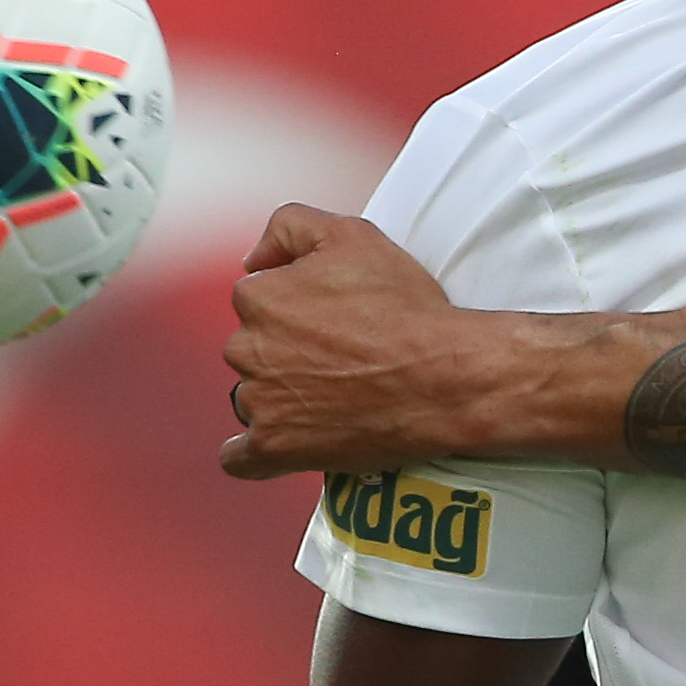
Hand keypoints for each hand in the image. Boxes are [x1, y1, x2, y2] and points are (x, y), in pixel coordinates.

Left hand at [221, 204, 476, 480]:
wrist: (444, 378)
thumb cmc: (405, 306)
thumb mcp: (353, 235)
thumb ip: (289, 226)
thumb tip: (252, 260)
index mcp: (258, 297)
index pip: (259, 303)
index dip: (297, 310)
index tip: (334, 322)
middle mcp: (246, 349)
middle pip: (253, 352)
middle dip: (286, 356)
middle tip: (341, 362)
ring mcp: (258, 401)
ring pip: (253, 400)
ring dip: (281, 401)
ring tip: (334, 402)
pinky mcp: (275, 447)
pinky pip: (241, 459)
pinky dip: (253, 454)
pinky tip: (278, 445)